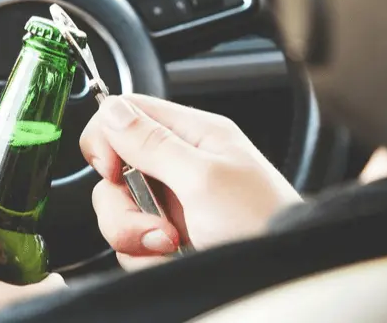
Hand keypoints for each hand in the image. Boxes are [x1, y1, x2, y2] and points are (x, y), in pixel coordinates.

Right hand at [80, 94, 301, 269]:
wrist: (279, 276)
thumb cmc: (262, 224)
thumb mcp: (204, 179)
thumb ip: (154, 143)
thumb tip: (111, 110)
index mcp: (193, 134)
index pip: (127, 113)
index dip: (107, 139)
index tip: (113, 171)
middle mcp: (178, 165)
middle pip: (114, 170)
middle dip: (123, 204)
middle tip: (155, 223)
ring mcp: (171, 203)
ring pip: (118, 210)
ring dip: (135, 235)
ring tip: (171, 245)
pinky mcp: (166, 237)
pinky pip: (130, 242)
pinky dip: (144, 256)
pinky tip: (172, 257)